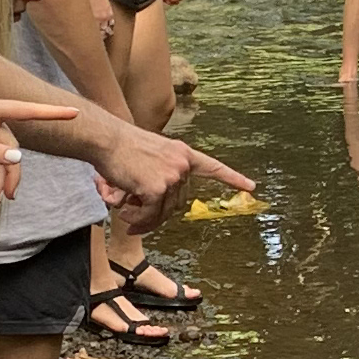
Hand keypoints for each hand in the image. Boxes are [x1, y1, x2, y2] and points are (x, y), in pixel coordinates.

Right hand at [87, 122, 255, 227]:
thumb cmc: (121, 148)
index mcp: (182, 153)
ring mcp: (172, 176)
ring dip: (143, 218)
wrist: (106, 139)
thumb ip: (161, 175)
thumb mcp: (150, 156)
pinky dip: (137, 218)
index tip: (251, 188)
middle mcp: (182, 164)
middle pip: (177, 202)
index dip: (232, 179)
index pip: (212, 167)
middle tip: (134, 219)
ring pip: (163, 211)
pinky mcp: (158, 188)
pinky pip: (150, 214)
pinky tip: (123, 212)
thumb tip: (157, 208)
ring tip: (125, 214)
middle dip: (156, 213)